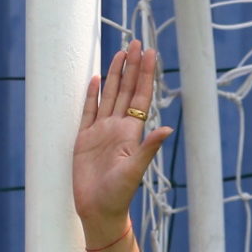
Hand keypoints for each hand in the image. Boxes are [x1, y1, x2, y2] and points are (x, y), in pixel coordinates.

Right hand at [72, 41, 172, 251]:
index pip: (140, 96)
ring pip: (109, 95)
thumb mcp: (135, 170)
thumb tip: (167, 128)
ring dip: (115, 74)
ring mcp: (101, 131)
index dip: (145, 75)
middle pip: (126, 89)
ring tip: (120, 52)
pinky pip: (88, 110)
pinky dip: (92, 94)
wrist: (98, 209)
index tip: (150, 53)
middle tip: (137, 42)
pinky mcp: (84, 138)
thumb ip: (149, 148)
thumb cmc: (119, 194)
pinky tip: (96, 79)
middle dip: (132, 66)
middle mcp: (118, 127)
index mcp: (131, 132)